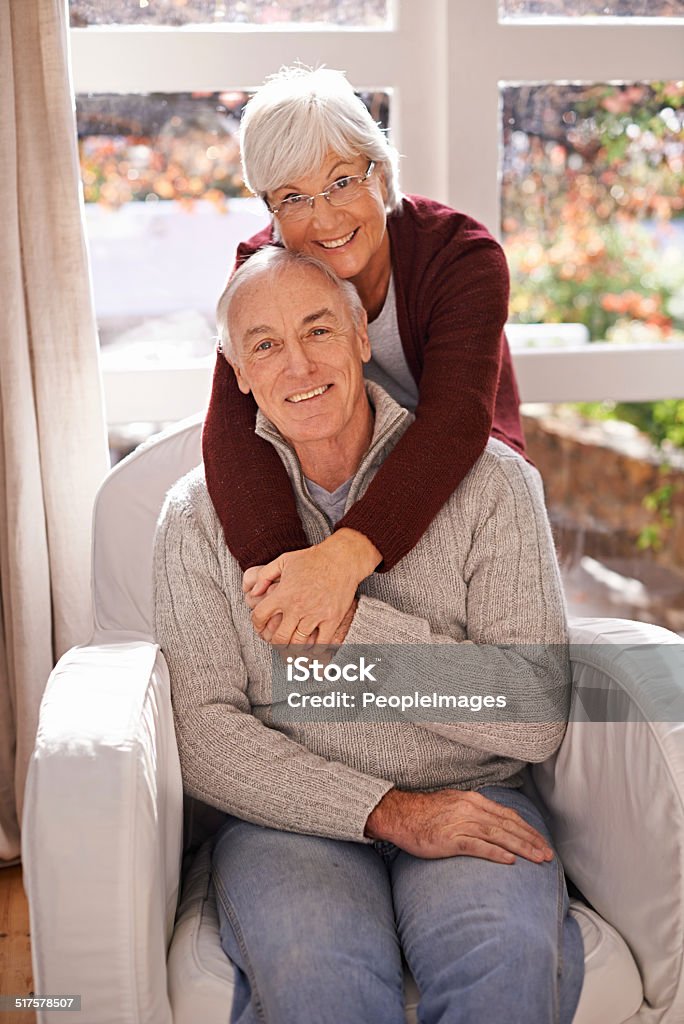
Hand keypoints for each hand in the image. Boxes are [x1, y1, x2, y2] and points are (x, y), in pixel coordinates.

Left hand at [242, 529, 380, 646]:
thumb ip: (264, 576)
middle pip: (279, 638)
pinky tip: (312, 648)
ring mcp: (315, 615)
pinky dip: (315, 650)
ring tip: (293, 647)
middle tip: (278, 642)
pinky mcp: (332, 620)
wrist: (342, 558)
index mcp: (283, 594)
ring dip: (294, 649)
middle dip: (276, 643)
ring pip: (298, 644)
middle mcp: (297, 607)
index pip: (260, 617)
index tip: (261, 627)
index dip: (257, 625)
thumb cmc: (312, 558)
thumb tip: (253, 592)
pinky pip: (321, 644)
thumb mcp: (283, 560)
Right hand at [365, 788, 554, 864]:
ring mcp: (461, 824)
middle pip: (508, 826)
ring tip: (538, 859)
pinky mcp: (450, 839)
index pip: (508, 815)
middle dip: (531, 840)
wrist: (399, 814)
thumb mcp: (454, 804)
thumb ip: (474, 811)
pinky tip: (510, 861)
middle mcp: (470, 810)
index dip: (528, 829)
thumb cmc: (425, 812)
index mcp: (473, 801)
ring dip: (522, 848)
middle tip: (548, 855)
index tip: (542, 842)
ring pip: (499, 836)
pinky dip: (496, 853)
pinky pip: (478, 846)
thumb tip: (494, 821)